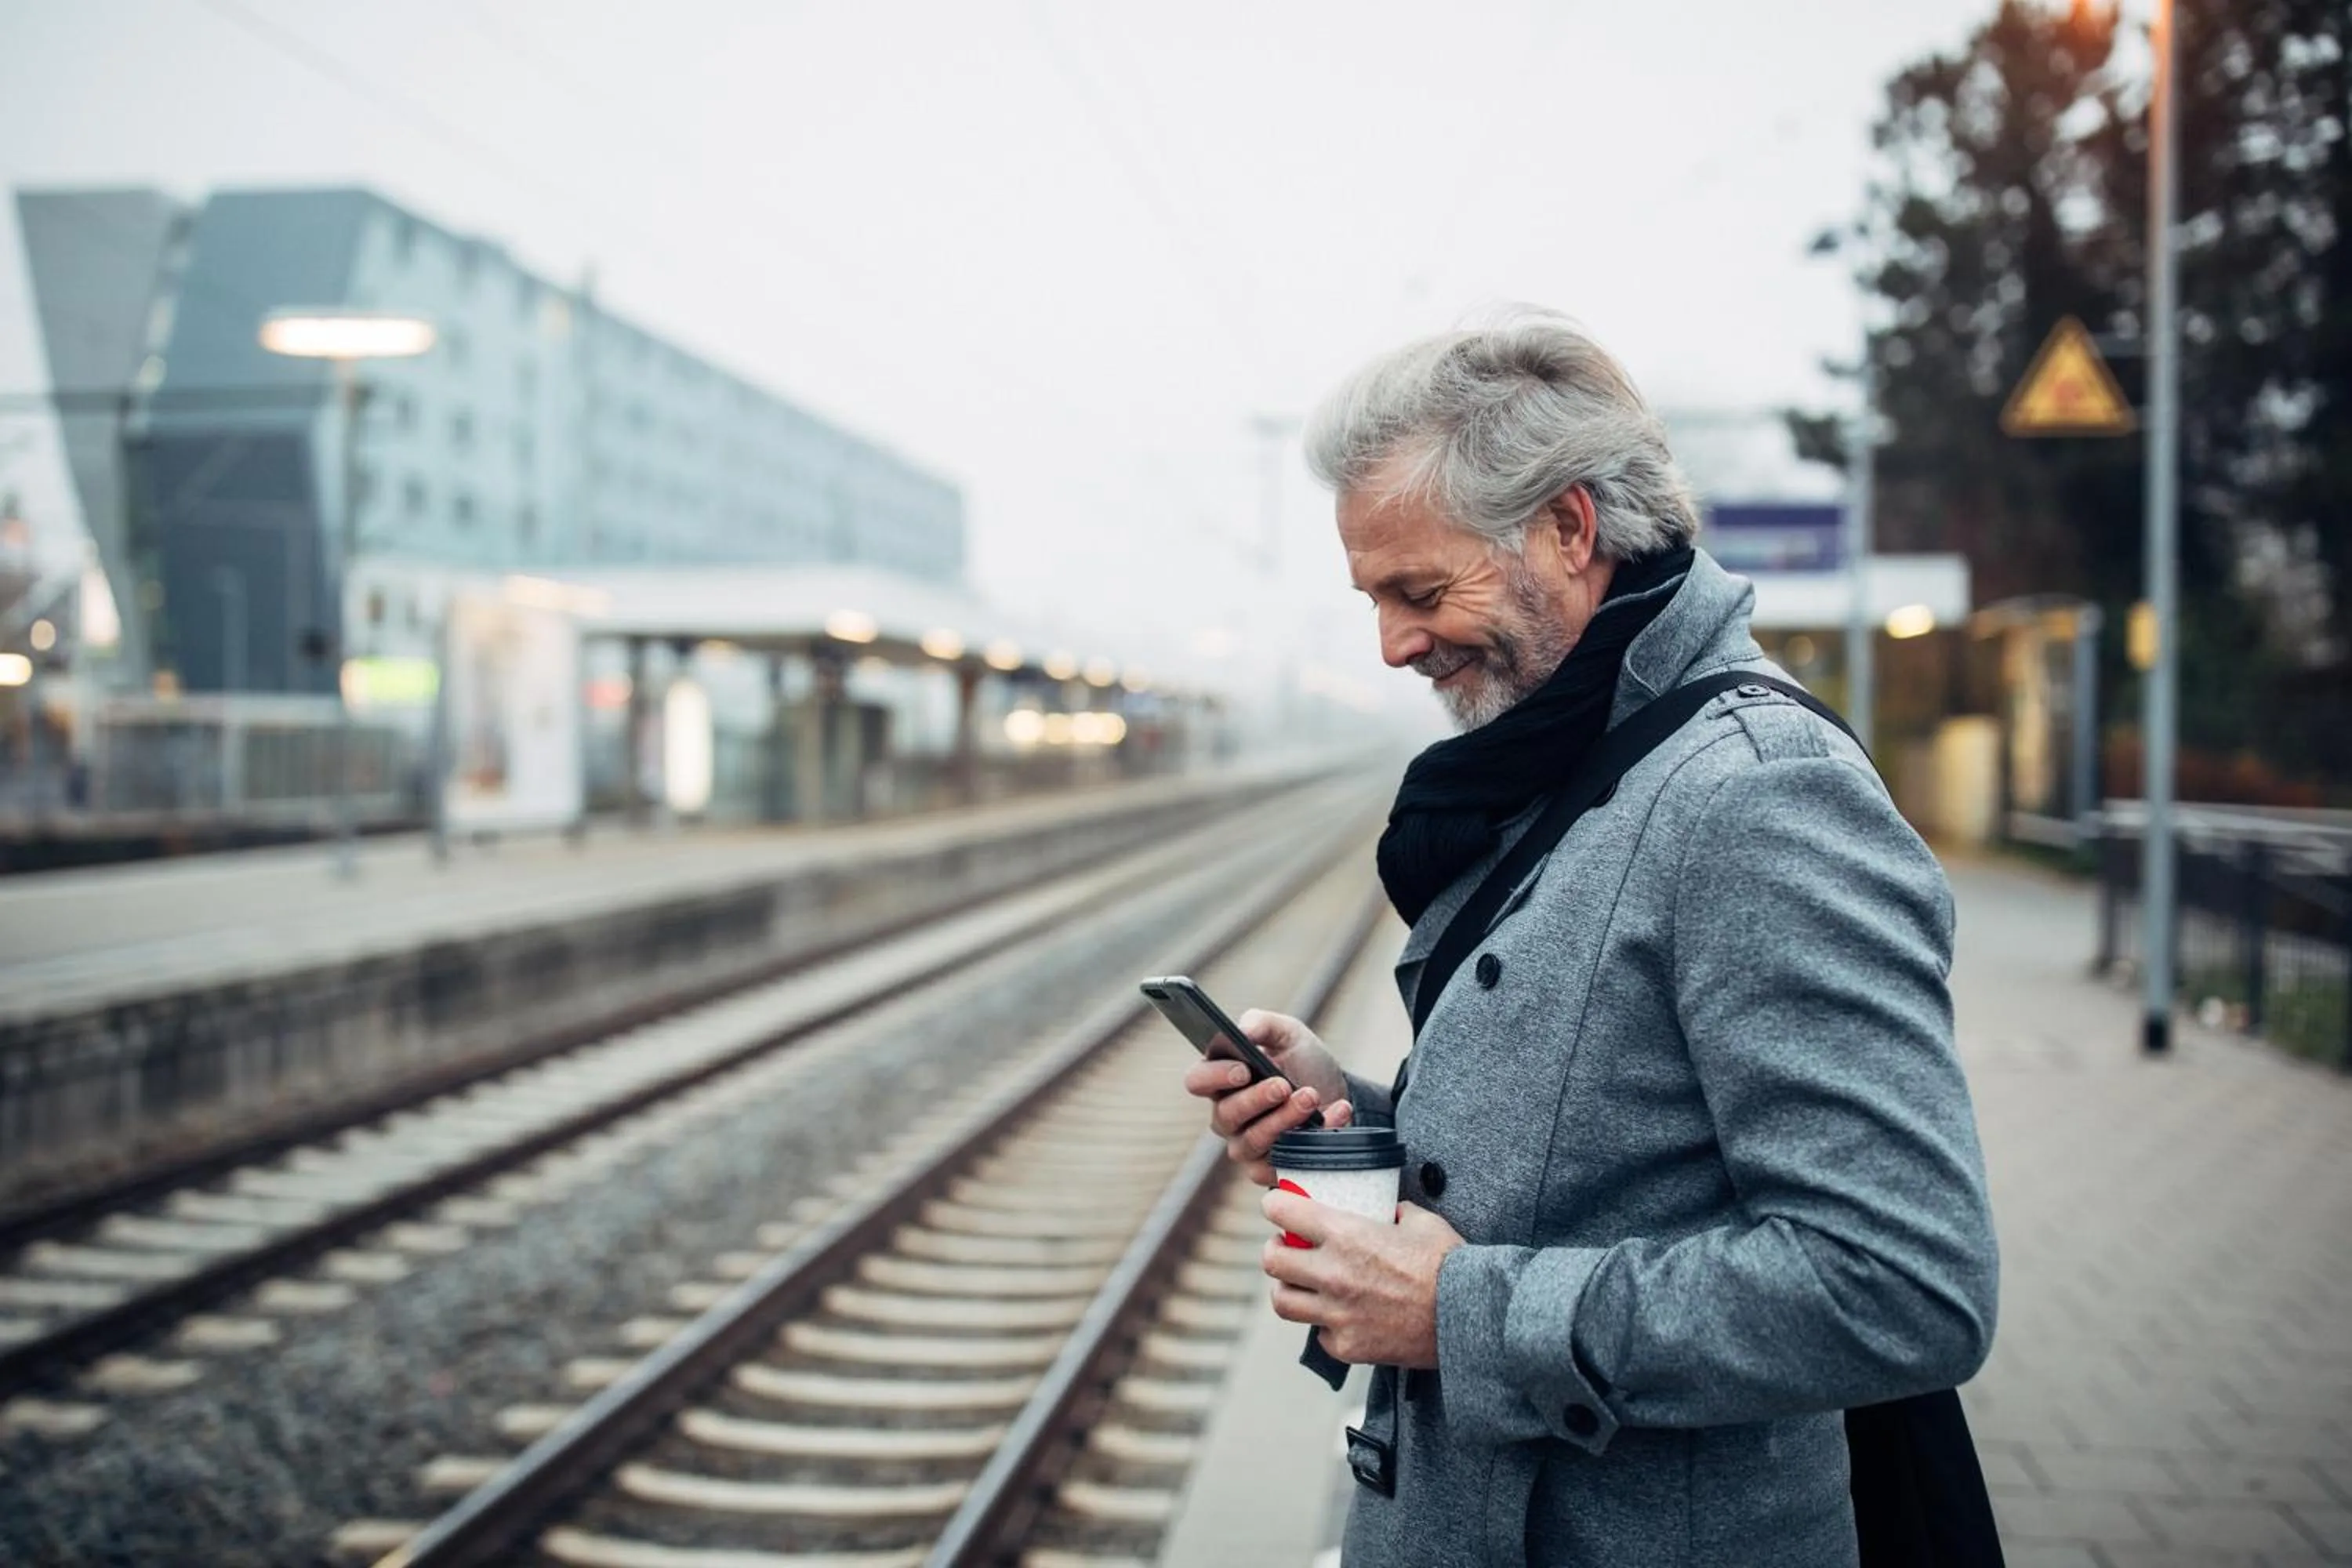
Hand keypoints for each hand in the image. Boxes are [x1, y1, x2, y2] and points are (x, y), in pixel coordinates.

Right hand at [1181, 1009, 1351, 1185]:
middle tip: (1284, 1085)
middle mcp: (1227, 1115)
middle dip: (1256, 1099)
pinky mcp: (1269, 1169)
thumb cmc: (1302, 1061)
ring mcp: (1246, 1145)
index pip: (1197, 1081)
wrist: (1336, 1091)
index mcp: (1221, 1079)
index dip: (1216, 1077)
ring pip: (1251, 1142)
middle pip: (1225, 1115)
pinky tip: (1332, 1116)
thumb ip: (1262, 1024)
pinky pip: (1278, 1165)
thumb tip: (1243, 1029)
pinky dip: (1310, 1141)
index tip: (1244, 1070)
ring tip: (1311, 1097)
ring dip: (1283, 1120)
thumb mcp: (1287, 1033)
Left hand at [1260, 1193, 1464, 1367]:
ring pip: (1282, 1302)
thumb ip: (1393, 1211)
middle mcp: (1332, 1274)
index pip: (1282, 1212)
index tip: (1278, 1207)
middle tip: (1286, 1248)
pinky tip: (1341, 1316)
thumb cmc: (1448, 1265)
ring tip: (1301, 1284)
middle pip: (1272, 1261)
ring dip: (1288, 1289)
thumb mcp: (1420, 1221)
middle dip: (1276, 1250)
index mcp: (1345, 1234)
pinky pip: (1318, 1334)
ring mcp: (1337, 1314)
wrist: (1469, 1316)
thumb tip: (1386, 1209)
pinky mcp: (1347, 1346)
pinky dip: (1324, 1324)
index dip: (1275, 1206)